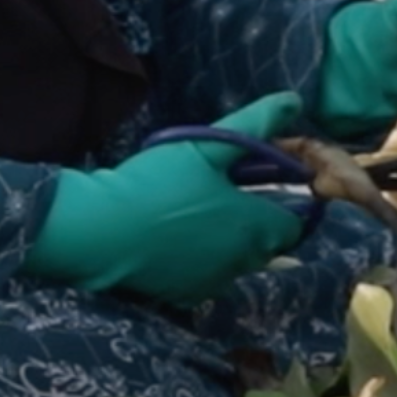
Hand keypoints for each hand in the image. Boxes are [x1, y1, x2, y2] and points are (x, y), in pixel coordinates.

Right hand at [24, 93, 307, 306]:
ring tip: (196, 214)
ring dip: (229, 243)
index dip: (284, 202)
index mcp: (255, 226)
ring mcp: (214, 283)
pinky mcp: (186, 296)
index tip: (259, 183)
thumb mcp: (206, 146)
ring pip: (237, 262)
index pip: (294, 223)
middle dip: (256, 223)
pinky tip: (175, 239)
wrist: (102, 230)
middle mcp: (243, 261)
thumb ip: (252, 124)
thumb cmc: (158, 183)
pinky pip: (206, 277)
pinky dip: (201, 261)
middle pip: (267, 245)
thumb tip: (293, 100)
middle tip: (224, 193)